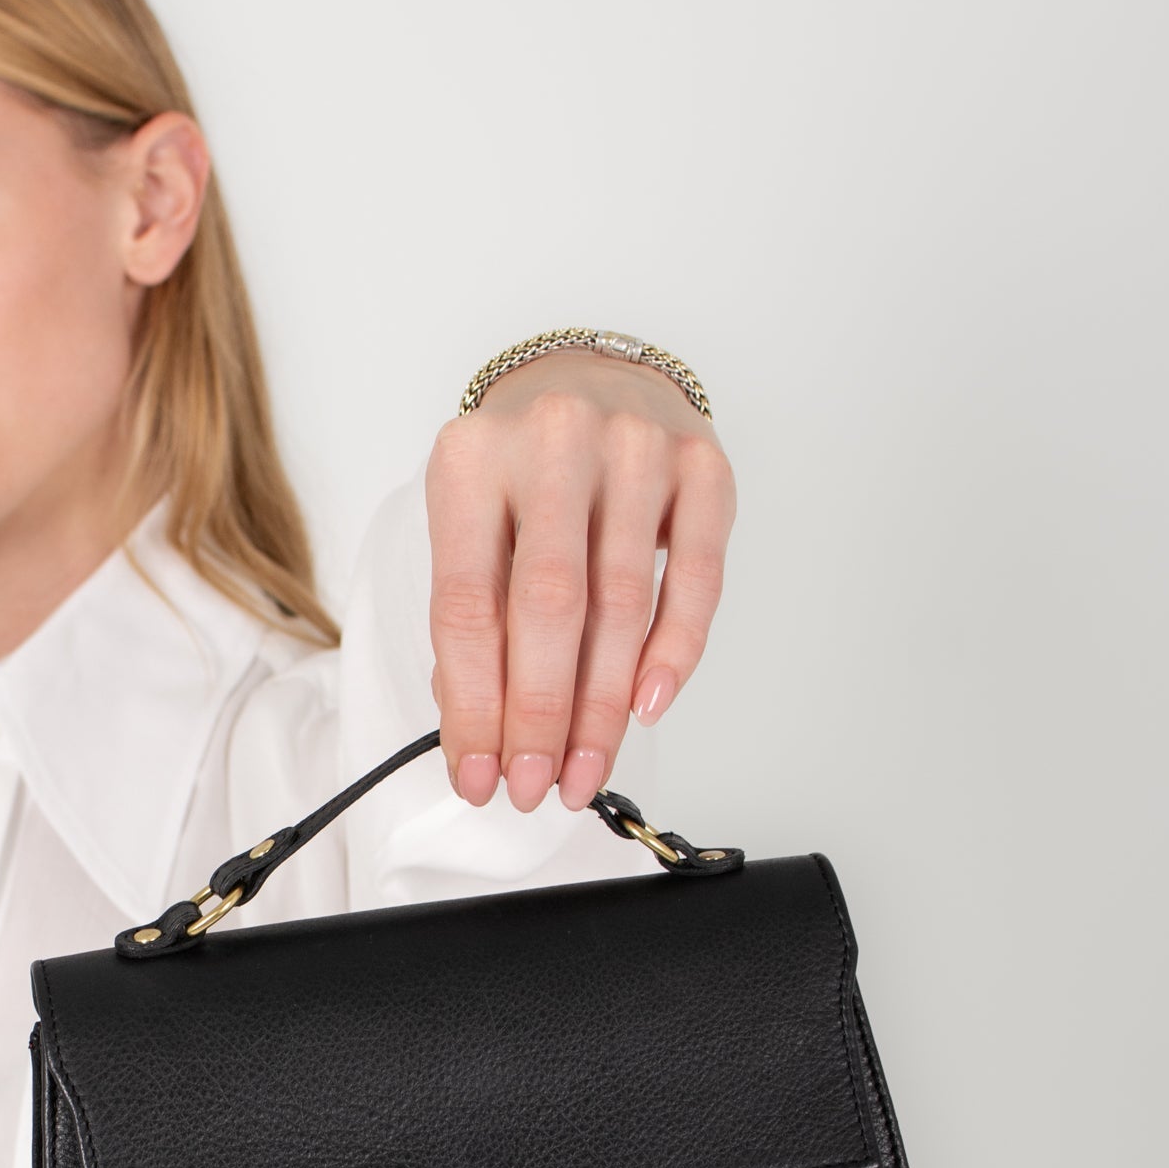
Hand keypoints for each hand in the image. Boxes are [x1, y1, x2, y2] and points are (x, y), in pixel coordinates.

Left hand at [423, 350, 735, 808]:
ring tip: (586, 772)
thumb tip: (479, 735)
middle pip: (549, 608)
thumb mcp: (472, 526)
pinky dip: (674, 653)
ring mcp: (635, 446)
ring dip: (604, 707)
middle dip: (542, 717)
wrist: (592, 379)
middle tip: (537, 789)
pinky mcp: (703, 463)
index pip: (465, 605)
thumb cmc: (523, 474)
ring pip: (622, 604)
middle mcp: (554, 441)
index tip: (479, 776)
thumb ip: (472, 619)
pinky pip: (696, 579)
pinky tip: (646, 708)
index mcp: (470, 458)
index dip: (473, 705)